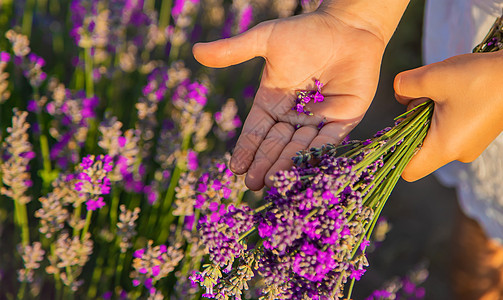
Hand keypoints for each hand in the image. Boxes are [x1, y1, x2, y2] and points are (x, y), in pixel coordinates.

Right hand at [193, 10, 387, 189]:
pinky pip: (329, 141)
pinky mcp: (344, 120)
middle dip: (264, 163)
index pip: (256, 131)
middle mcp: (293, 115)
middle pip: (275, 144)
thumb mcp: (266, 40)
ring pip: (299, 146)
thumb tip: (196, 50)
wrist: (347, 25)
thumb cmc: (306, 31)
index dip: (246, 149)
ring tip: (274, 181)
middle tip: (253, 184)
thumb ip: (233, 50)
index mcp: (273, 102)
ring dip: (287, 164)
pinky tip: (305, 170)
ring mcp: (318, 119)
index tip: (236, 167)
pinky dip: (318, 155)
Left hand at [394, 51, 502, 180]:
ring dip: (426, 113)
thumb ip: (405, 86)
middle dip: (411, 123)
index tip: (392, 129)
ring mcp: (468, 145)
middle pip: (416, 148)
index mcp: (444, 148)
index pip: (407, 170)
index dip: (393, 154)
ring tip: (440, 91)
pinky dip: (440, 112)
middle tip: (422, 98)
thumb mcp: (434, 77)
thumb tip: (397, 91)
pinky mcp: (475, 134)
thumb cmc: (480, 78)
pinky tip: (451, 92)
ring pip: (431, 135)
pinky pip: (447, 129)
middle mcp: (457, 153)